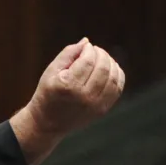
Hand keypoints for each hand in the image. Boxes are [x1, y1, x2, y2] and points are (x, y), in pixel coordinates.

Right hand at [11, 39, 125, 164]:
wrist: (48, 122)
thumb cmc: (48, 92)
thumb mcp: (51, 71)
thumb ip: (68, 53)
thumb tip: (87, 42)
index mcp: (69, 85)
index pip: (88, 60)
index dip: (89, 50)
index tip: (86, 47)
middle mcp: (84, 96)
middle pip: (103, 68)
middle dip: (101, 54)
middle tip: (95, 50)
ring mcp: (96, 105)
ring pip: (113, 77)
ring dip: (111, 63)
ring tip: (102, 58)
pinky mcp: (102, 110)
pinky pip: (117, 88)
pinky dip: (117, 75)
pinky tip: (109, 69)